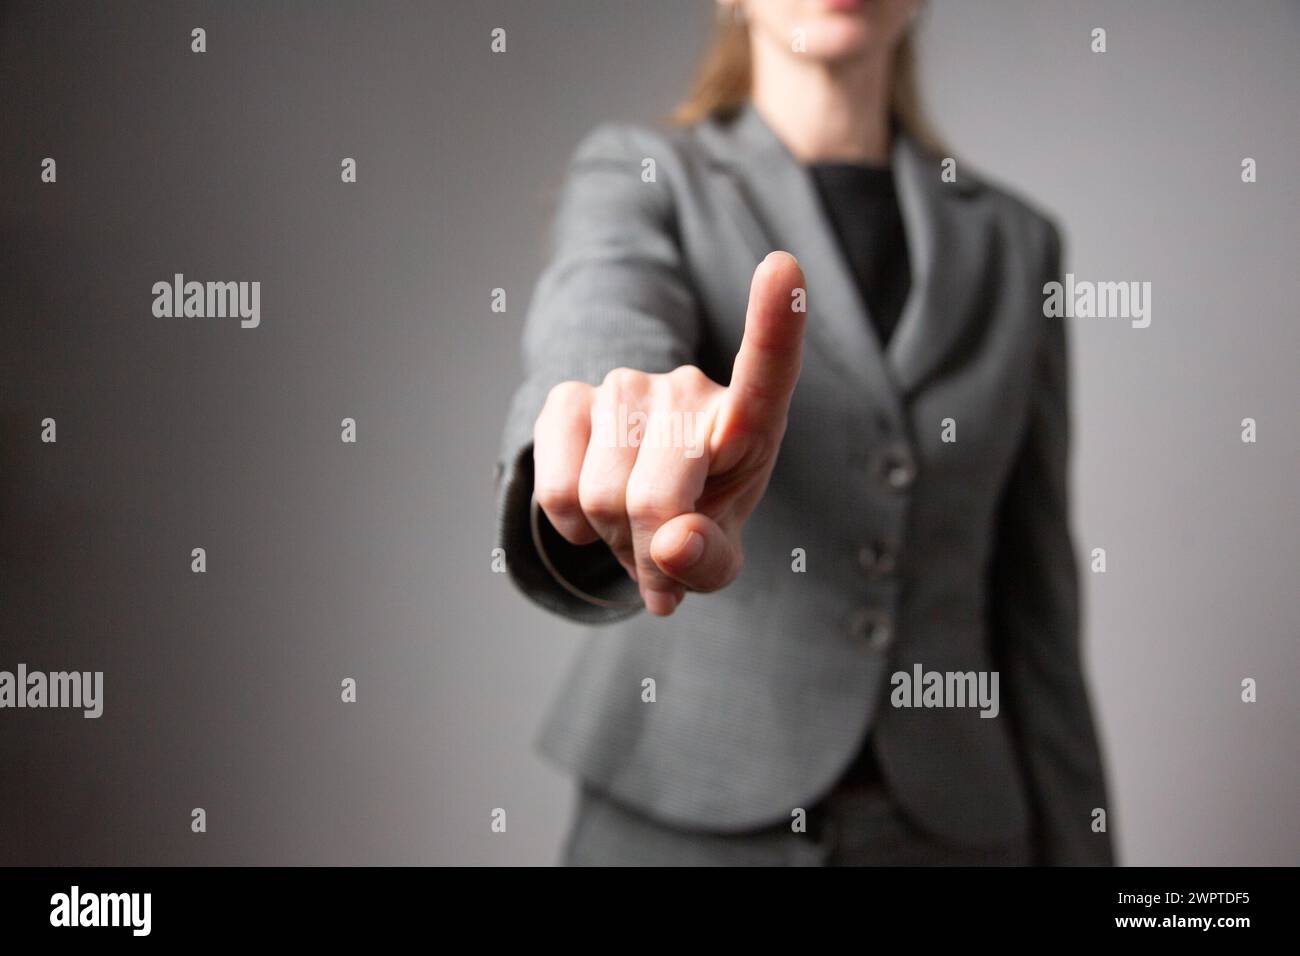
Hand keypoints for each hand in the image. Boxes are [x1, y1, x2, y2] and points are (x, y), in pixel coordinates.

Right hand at [532, 251, 807, 615]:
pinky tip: (593, 515)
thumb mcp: (718, 557)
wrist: (636, 503)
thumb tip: (671, 542)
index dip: (775, 323)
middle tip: (662, 557)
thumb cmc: (699, 521)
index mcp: (749, 420)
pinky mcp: (568, 398)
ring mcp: (625, 386)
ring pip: (600, 499)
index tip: (784, 267)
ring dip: (612, 539)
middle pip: (656, 501)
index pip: (767, 369)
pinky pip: (557, 490)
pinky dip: (572, 525)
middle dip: (651, 553)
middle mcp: (687, 388)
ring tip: (633, 527)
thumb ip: (710, 563)